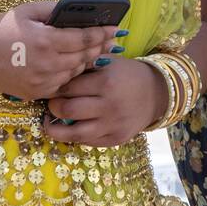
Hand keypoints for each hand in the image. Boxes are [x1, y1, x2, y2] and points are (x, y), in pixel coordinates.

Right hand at [0, 0, 121, 100]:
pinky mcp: (38, 93)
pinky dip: (71, 73)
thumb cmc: (1, 30)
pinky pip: (63, 83)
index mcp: (45, 41)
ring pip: (76, 71)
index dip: (102, 33)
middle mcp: (47, 65)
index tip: (115, 28)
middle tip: (113, 41)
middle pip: (85, 57)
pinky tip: (76, 64)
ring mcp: (43, 82)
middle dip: (101, 47)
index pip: (84, 39)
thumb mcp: (26, 11)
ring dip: (88, 61)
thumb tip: (79, 10)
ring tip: (97, 51)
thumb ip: (54, 10)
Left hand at [44, 56, 168, 146]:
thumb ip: (85, 66)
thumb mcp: (109, 63)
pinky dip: (75, 136)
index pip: (68, 87)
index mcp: (106, 82)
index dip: (55, 87)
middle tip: (52, 103)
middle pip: (67, 110)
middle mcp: (109, 106)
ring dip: (56, 128)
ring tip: (50, 122)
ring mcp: (112, 125)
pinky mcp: (116, 139)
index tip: (51, 87)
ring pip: (74, 133)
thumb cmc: (127, 74)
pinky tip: (70, 128)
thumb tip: (56, 73)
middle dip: (53, 106)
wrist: (156, 93)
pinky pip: (87, 142)